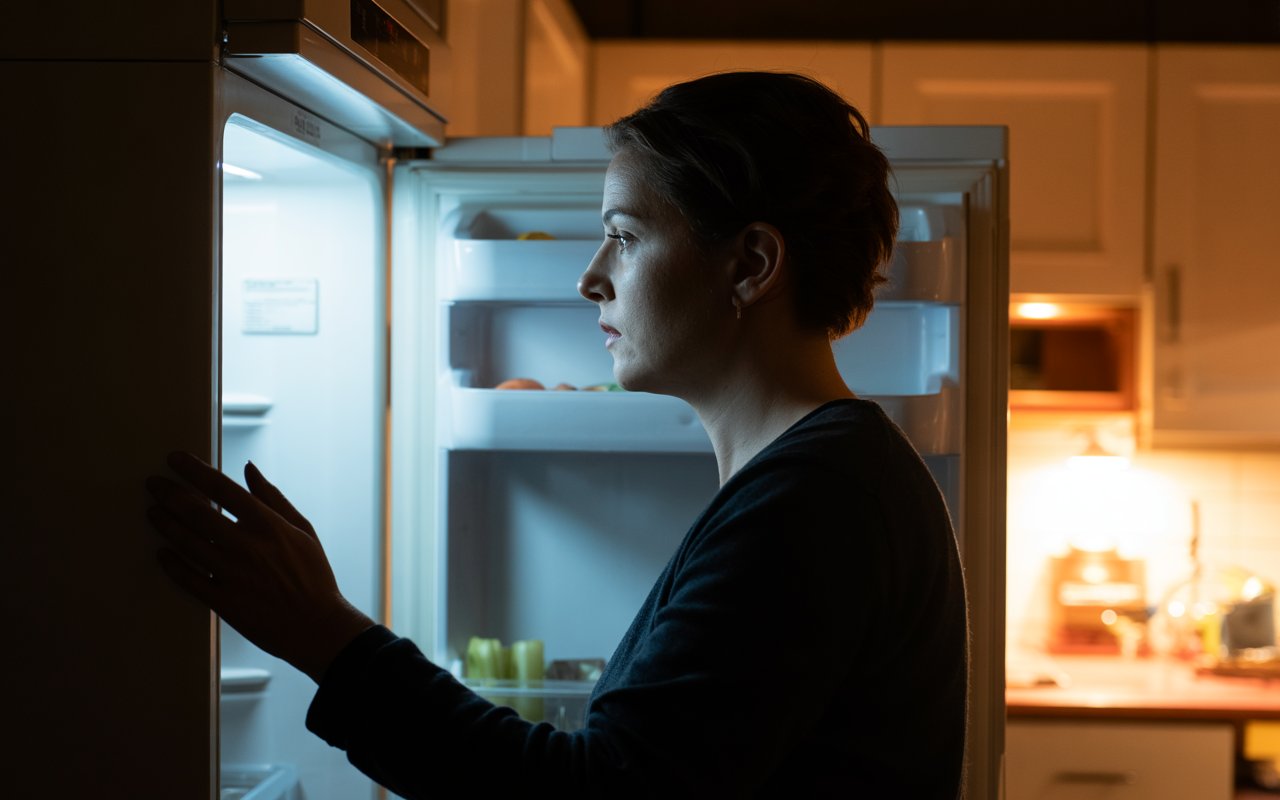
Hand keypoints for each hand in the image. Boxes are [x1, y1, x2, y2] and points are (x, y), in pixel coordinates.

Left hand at [145, 451, 374, 682]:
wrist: (316, 626)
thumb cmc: (313, 576)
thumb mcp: (302, 530)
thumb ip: (273, 498)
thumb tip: (249, 470)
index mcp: (268, 526)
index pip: (222, 489)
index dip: (195, 471)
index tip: (176, 459)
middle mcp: (246, 547)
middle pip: (196, 513)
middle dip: (170, 493)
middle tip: (154, 483)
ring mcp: (232, 574)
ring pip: (187, 543)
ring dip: (165, 524)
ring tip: (153, 511)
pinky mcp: (223, 600)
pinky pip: (188, 579)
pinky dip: (171, 565)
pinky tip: (162, 553)